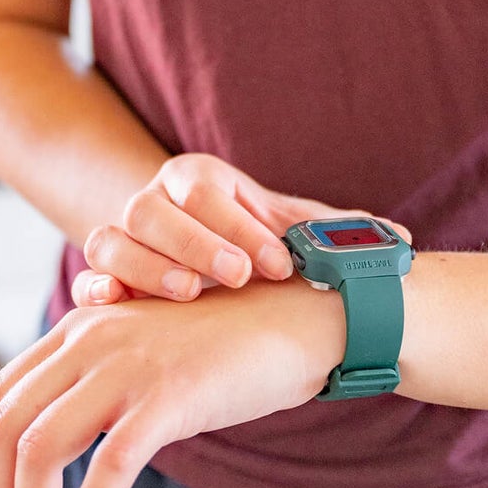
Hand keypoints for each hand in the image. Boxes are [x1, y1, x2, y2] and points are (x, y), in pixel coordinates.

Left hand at [0, 272, 344, 487]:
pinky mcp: (168, 395)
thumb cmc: (223, 342)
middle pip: (4, 427)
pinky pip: (107, 465)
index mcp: (77, 329)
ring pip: (40, 448)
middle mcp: (89, 339)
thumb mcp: (143, 348)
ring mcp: (127, 365)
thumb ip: (96, 379)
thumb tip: (55, 445)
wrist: (295, 315)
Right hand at [71, 151, 412, 305]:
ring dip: (148, 269)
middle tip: (238, 278)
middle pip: (151, 210)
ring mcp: (121, 239)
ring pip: (111, 241)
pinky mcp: (104, 277)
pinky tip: (119, 309)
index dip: (243, 226)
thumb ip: (334, 234)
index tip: (280, 263)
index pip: (208, 191)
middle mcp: (151, 202)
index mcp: (196, 178)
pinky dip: (96, 292)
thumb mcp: (289, 229)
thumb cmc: (250, 238)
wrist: (199, 246)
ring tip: (189, 295)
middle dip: (196, 243)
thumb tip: (400, 240)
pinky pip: (86, 278)